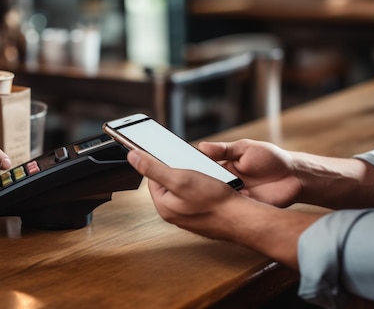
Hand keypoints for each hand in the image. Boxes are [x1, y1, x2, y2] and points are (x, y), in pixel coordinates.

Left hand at [127, 147, 323, 268]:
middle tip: (194, 166)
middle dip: (181, 170)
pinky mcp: (203, 214)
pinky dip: (205, 186)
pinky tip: (214, 185)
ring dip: (194, 177)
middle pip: (169, 182)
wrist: (241, 219)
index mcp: (164, 206)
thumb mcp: (180, 178)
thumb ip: (154, 168)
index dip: (162, 162)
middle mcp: (174, 213)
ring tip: (206, 175)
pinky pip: (198, 195)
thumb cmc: (214, 202)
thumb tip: (132, 157)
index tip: (171, 154)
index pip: (153, 178)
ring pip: (186, 188)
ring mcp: (189, 215)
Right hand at [198, 139, 301, 206]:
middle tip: (206, 179)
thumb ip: (224, 149)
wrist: (295, 176)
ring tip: (226, 187)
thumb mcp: (246, 148)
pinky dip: (234, 205)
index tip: (186, 169)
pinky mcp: (246, 209)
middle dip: (206, 185)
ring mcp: (235, 198)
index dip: (194, 171)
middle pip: (208, 187)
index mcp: (224, 168)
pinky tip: (239, 197)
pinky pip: (234, 210)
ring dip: (221, 195)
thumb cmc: (272, 159)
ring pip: (219, 200)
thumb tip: (201, 146)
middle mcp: (227, 184)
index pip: (203, 170)